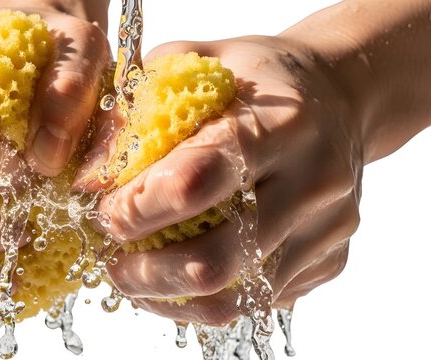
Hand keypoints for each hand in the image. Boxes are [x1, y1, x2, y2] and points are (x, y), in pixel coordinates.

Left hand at [93, 37, 361, 325]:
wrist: (341, 95)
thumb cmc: (257, 77)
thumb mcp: (194, 63)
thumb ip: (137, 111)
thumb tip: (89, 177)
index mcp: (277, 123)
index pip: (197, 181)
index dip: (138, 209)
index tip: (107, 212)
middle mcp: (312, 180)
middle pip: (217, 259)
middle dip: (147, 273)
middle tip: (115, 262)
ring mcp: (327, 228)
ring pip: (237, 299)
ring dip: (171, 297)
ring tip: (140, 276)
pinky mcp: (330, 259)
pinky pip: (259, 302)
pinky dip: (208, 298)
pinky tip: (184, 272)